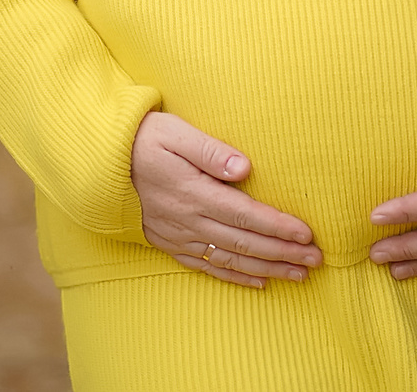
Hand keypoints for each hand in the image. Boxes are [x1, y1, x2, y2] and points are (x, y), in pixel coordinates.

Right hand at [131, 110, 322, 287]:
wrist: (100, 163)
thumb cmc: (142, 139)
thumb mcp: (174, 133)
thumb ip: (210, 150)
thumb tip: (244, 168)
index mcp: (194, 192)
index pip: (246, 214)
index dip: (278, 226)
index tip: (307, 234)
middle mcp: (189, 220)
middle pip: (244, 242)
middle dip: (283, 253)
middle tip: (316, 260)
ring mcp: (179, 235)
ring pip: (230, 259)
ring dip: (267, 268)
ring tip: (298, 275)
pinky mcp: (170, 243)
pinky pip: (207, 266)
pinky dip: (235, 277)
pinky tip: (258, 282)